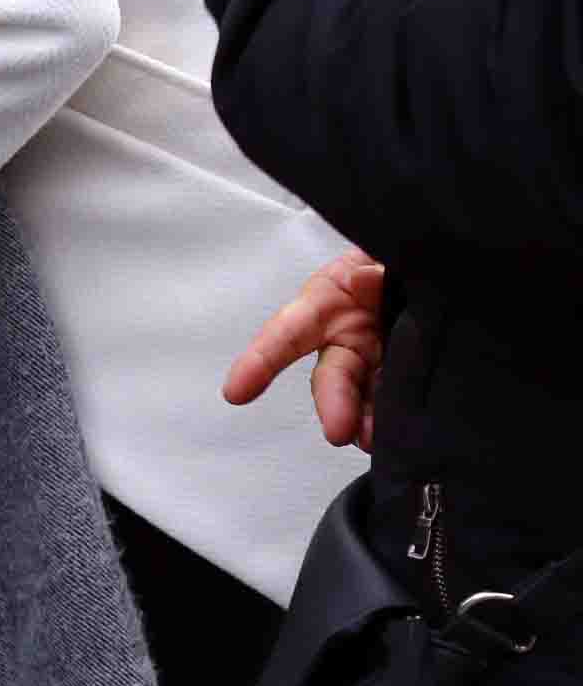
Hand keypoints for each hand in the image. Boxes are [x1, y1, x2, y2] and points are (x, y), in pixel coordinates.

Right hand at [222, 251, 385, 450]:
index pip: (289, 330)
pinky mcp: (404, 377)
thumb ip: (378, 263)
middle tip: (339, 430)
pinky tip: (398, 430)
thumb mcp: (388, 247)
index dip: (261, 360)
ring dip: (364, 420)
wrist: (447, 264)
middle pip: (331, 375)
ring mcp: (378, 360)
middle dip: (332, 404)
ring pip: (362, 397)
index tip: (237, 391)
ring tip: (374, 438)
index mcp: (332, 298)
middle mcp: (348, 335)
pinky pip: (394, 401)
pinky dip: (393, 419)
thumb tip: (365, 279)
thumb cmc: (401, 254)